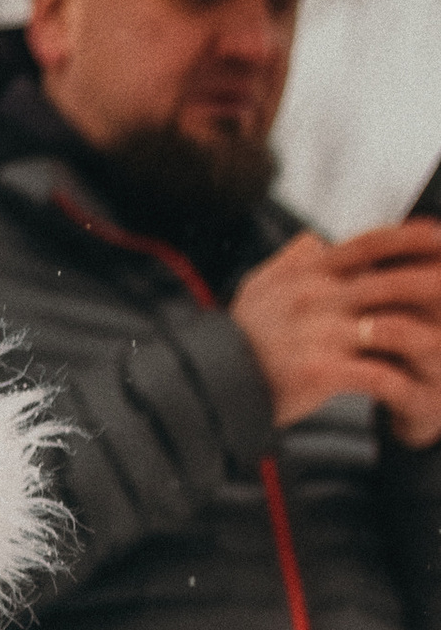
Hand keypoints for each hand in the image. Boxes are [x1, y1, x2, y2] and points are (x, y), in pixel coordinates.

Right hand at [230, 224, 440, 446]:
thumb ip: (290, 260)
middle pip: (394, 282)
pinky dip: (402, 383)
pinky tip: (417, 392)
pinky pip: (376, 374)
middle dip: (434, 286)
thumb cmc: (237, 340)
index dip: (412, 237)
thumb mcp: (258, 287)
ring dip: (428, 338)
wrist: (211, 385)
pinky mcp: (321, 372)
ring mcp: (322, 335)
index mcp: (311, 275)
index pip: (372, 243)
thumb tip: (315, 240)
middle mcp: (321, 298)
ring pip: (393, 327)